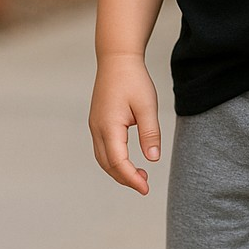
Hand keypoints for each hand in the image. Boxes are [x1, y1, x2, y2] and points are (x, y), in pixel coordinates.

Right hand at [89, 55, 160, 194]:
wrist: (117, 59)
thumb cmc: (133, 80)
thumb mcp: (147, 106)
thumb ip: (150, 133)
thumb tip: (153, 159)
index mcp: (109, 127)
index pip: (118, 162)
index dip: (131, 178)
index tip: (146, 189)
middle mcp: (97, 129)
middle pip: (107, 164)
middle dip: (125, 178)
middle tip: (145, 185)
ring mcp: (95, 126)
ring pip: (103, 158)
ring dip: (118, 171)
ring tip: (139, 175)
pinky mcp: (97, 122)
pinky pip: (102, 148)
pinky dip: (114, 160)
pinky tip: (128, 160)